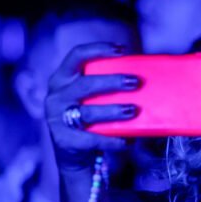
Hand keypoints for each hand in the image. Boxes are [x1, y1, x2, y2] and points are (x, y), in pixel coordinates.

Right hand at [45, 42, 138, 171]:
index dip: (98, 50)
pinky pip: (92, 139)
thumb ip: (107, 86)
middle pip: (86, 84)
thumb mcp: (91, 97)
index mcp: (63, 78)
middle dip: (112, 82)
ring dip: (113, 110)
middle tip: (135, 82)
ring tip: (133, 110)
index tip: (121, 50)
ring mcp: (57, 118)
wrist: (73, 151)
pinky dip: (112, 140)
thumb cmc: (89, 116)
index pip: (76, 56)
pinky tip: (128, 141)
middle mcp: (57, 95)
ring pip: (88, 112)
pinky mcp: (64, 139)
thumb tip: (143, 78)